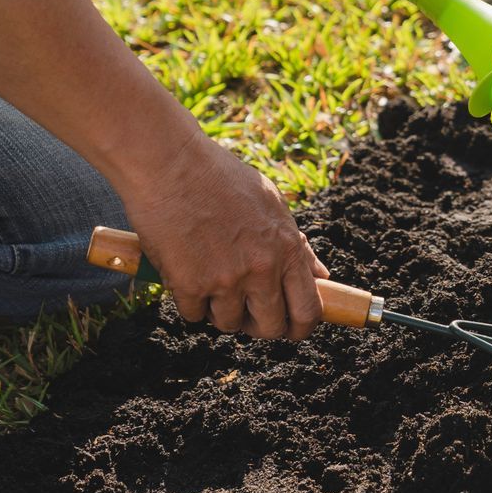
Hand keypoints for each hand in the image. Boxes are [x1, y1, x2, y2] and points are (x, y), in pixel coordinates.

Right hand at [117, 136, 328, 338]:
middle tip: (247, 311)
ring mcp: (225, 280)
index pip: (308, 310)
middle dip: (259, 325)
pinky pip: (195, 315)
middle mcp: (262, 269)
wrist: (171, 164)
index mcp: (287, 248)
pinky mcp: (189, 285)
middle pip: (270, 328)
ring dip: (221, 311)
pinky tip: (187, 274)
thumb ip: (296, 245)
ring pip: (229, 324)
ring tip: (212, 281)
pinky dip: (191, 302)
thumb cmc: (221, 178)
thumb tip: (320, 275)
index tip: (291, 328)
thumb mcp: (273, 204)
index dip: (301, 327)